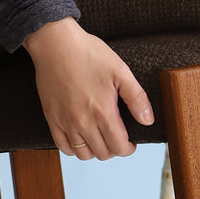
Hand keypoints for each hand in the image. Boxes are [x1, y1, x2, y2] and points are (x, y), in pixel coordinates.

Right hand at [23, 17, 153, 159]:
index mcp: (103, 111)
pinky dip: (73, 148)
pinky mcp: (52, 118)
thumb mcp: (120, 71)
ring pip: (83, 154)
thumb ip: (136, 98)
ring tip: (100, 138)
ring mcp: (65, 122)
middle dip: (114, 149)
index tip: (130, 143)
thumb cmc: (88, 54)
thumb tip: (148, 120)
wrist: (56, 44)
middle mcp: (83, 121)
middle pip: (103, 153)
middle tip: (116, 138)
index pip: (119, 147)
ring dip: (95, 150)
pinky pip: (63, 146)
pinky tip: (81, 138)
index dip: (128, 149)